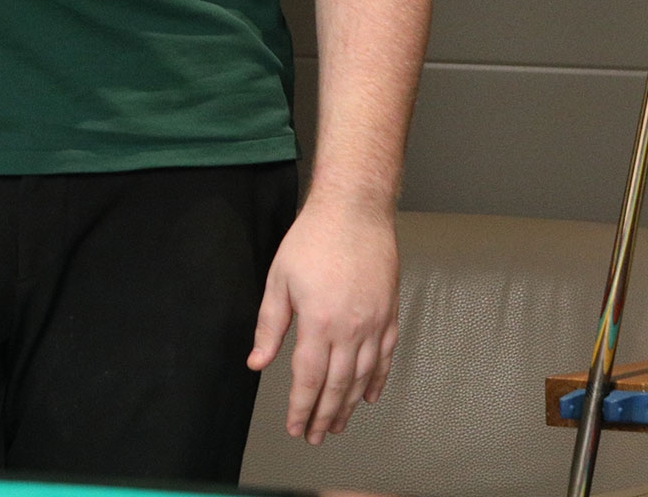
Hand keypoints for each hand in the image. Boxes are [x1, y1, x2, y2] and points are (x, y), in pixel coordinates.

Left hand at [248, 197, 398, 443]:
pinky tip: (370, 396)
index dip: (301, 408)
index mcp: (319, 322)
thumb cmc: (313, 239)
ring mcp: (375, 323)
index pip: (309, 379)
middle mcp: (351, 329)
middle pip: (338, 386)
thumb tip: (257, 362)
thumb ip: (269, 326)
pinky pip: (386, 356)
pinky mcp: (390, 314)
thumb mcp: (278, 280)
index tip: (295, 427)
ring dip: (350, 406)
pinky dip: (378, 380)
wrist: (354, 211)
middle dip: (325, 416)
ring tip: (339, 425)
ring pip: (363, 377)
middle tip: (316, 437)